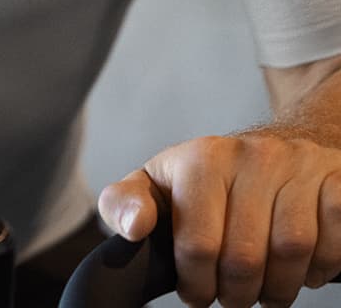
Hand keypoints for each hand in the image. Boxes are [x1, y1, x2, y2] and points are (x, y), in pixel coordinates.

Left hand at [98, 132, 340, 307]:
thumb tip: (134, 227)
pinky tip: (302, 266)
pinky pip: (335, 240)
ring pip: (294, 252)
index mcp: (202, 158)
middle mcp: (252, 156)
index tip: (196, 291)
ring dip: (279, 287)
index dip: (196, 283)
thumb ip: (124, 203)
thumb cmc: (206, 179)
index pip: (198, 244)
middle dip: (236, 292)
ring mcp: (299, 166)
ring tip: (263, 287)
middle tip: (231, 294)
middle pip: (247, 257)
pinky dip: (320, 267)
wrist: (274, 150)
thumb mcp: (156, 184)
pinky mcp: (337, 181)